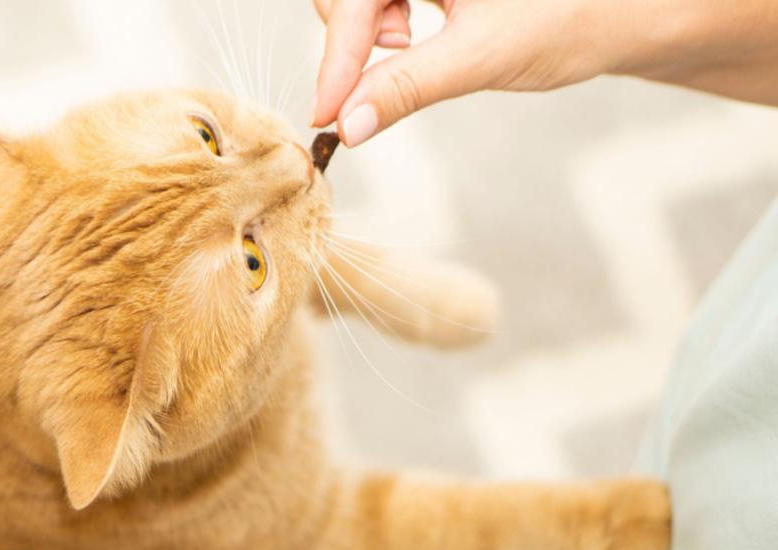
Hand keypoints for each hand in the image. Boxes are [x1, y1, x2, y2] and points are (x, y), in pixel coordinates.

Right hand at [312, 0, 777, 146]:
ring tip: (409, 46)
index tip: (326, 114)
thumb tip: (348, 126)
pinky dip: (384, 24)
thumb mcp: (484, 56)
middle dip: (351, 37)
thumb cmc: (575, 17)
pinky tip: (413, 38)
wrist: (635, 11)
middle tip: (392, 63)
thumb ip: (408, 88)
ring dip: (367, 30)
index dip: (336, 58)